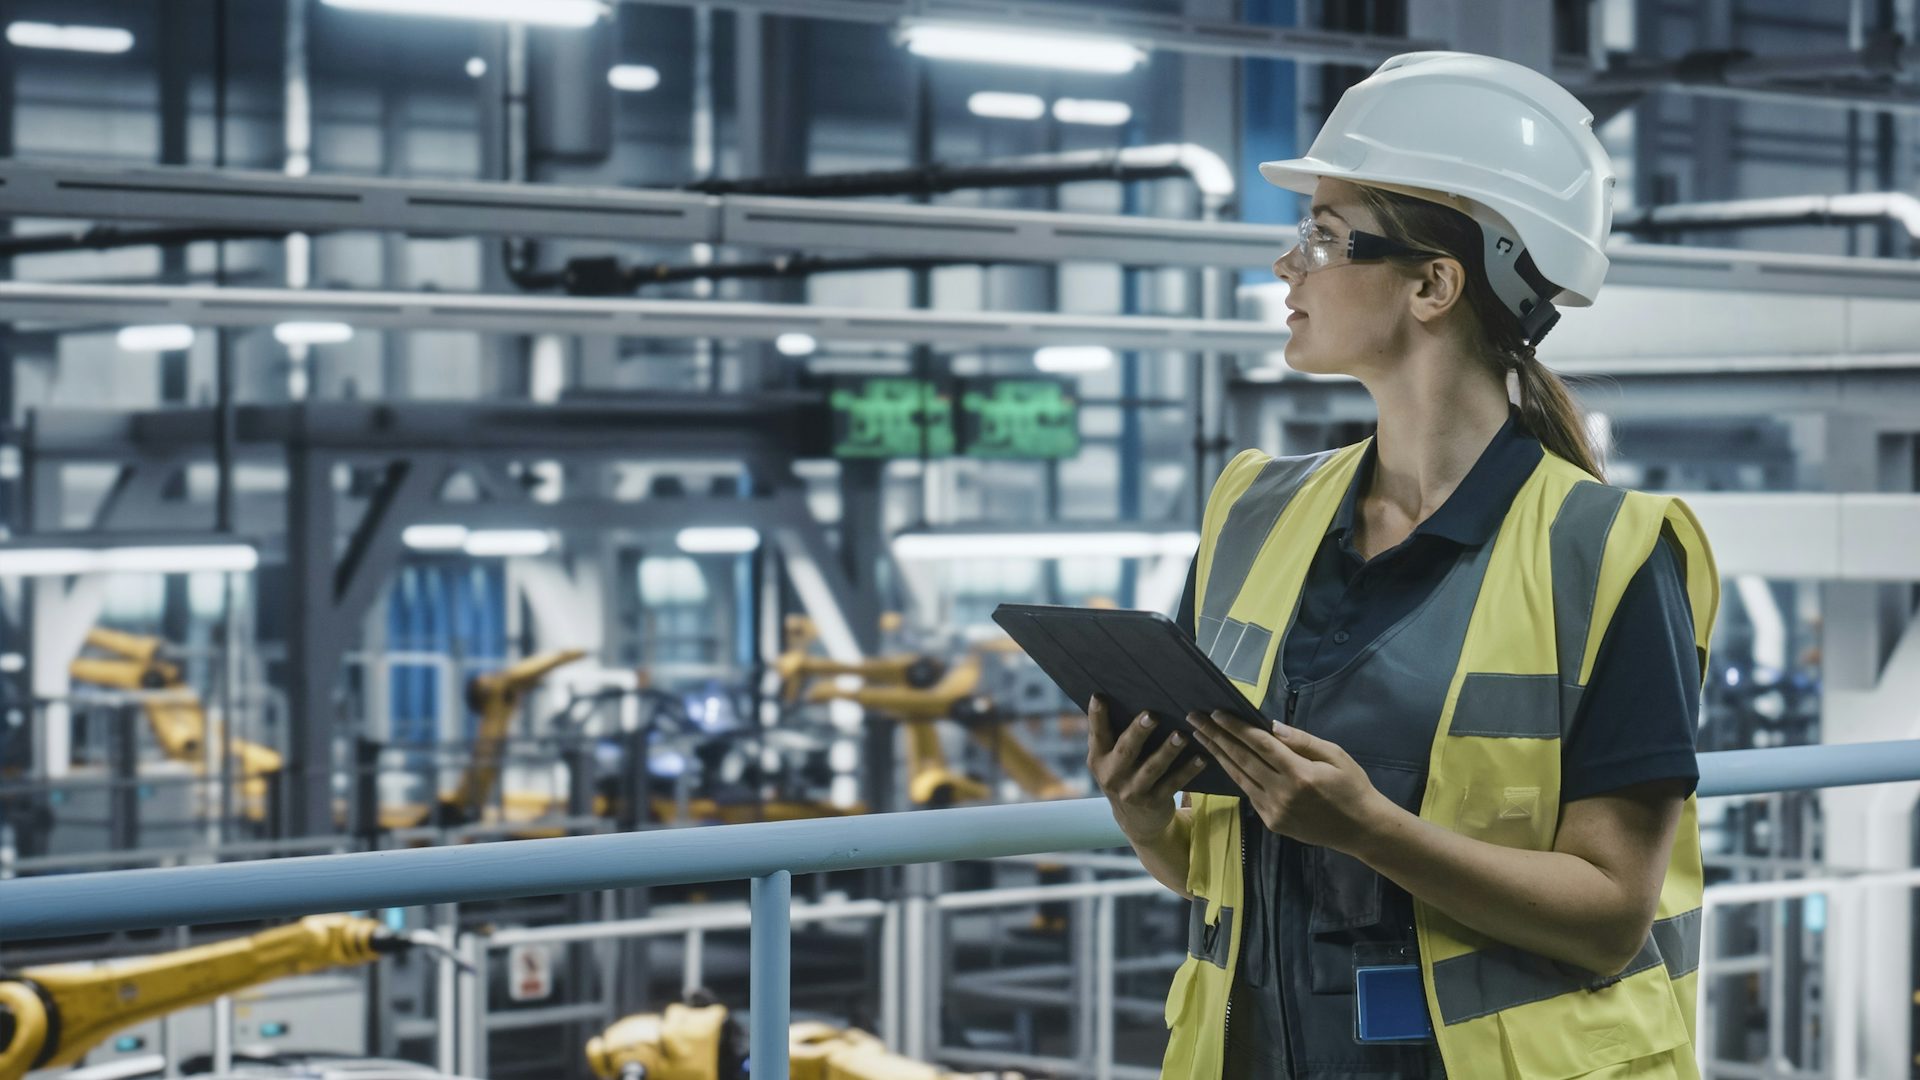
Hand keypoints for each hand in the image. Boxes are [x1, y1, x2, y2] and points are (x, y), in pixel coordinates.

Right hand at [1086, 694, 1206, 839]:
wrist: (1135, 821)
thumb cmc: (1124, 774)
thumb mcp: (1110, 760)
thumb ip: (1111, 736)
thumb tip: (1120, 697)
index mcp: (1099, 759)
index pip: (1097, 735)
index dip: (1097, 716)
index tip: (1099, 696)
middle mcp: (1113, 776)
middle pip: (1126, 750)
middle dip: (1138, 732)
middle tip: (1151, 715)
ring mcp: (1133, 791)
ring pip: (1152, 768)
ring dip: (1168, 751)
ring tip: (1181, 735)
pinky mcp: (1155, 801)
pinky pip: (1174, 783)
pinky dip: (1188, 770)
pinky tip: (1201, 758)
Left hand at [1186, 711, 1387, 853]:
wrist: (1361, 829)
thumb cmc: (1352, 787)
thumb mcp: (1335, 756)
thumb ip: (1302, 740)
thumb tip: (1271, 726)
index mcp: (1300, 774)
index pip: (1260, 745)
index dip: (1236, 728)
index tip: (1216, 713)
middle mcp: (1283, 793)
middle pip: (1242, 759)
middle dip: (1216, 737)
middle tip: (1194, 719)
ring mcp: (1275, 810)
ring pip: (1239, 777)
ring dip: (1217, 755)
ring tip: (1199, 737)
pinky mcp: (1272, 822)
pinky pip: (1249, 793)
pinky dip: (1234, 775)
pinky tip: (1222, 760)